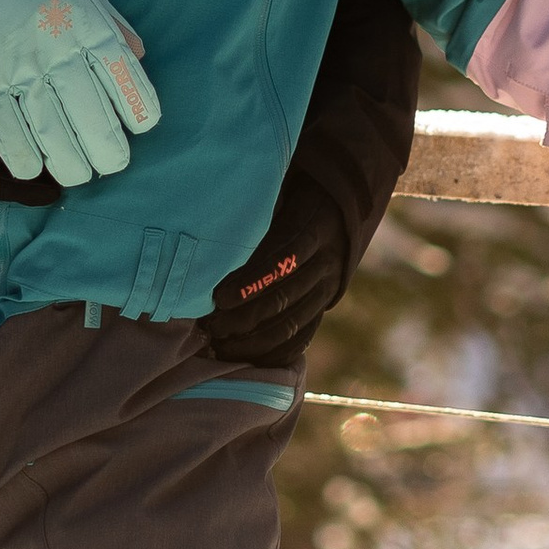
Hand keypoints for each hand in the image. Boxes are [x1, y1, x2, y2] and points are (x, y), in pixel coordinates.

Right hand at [0, 0, 160, 189]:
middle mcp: (55, 48)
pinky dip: (17, 151)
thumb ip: (111, 23)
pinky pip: (2, 124)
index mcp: (85, 23)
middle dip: (105, 147)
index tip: (144, 126)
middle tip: (112, 164)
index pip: (120, 73)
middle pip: (88, 111)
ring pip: (48, 126)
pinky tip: (31, 169)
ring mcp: (17, 66)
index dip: (137, 105)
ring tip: (78, 176)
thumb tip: (139, 56)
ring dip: (66, 159)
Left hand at [207, 180, 346, 369]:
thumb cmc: (292, 194)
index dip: (251, 282)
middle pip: (284, 297)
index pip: (282, 259)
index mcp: (314, 227)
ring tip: (220, 345)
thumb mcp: (281, 190)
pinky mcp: (324, 306)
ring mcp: (327, 288)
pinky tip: (246, 357)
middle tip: (210, 327)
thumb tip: (211, 218)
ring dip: (254, 340)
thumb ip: (256, 207)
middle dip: (244, 318)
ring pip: (292, 323)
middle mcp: (326, 261)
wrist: (338, 209)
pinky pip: (302, 337)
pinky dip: (274, 352)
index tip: (219, 298)